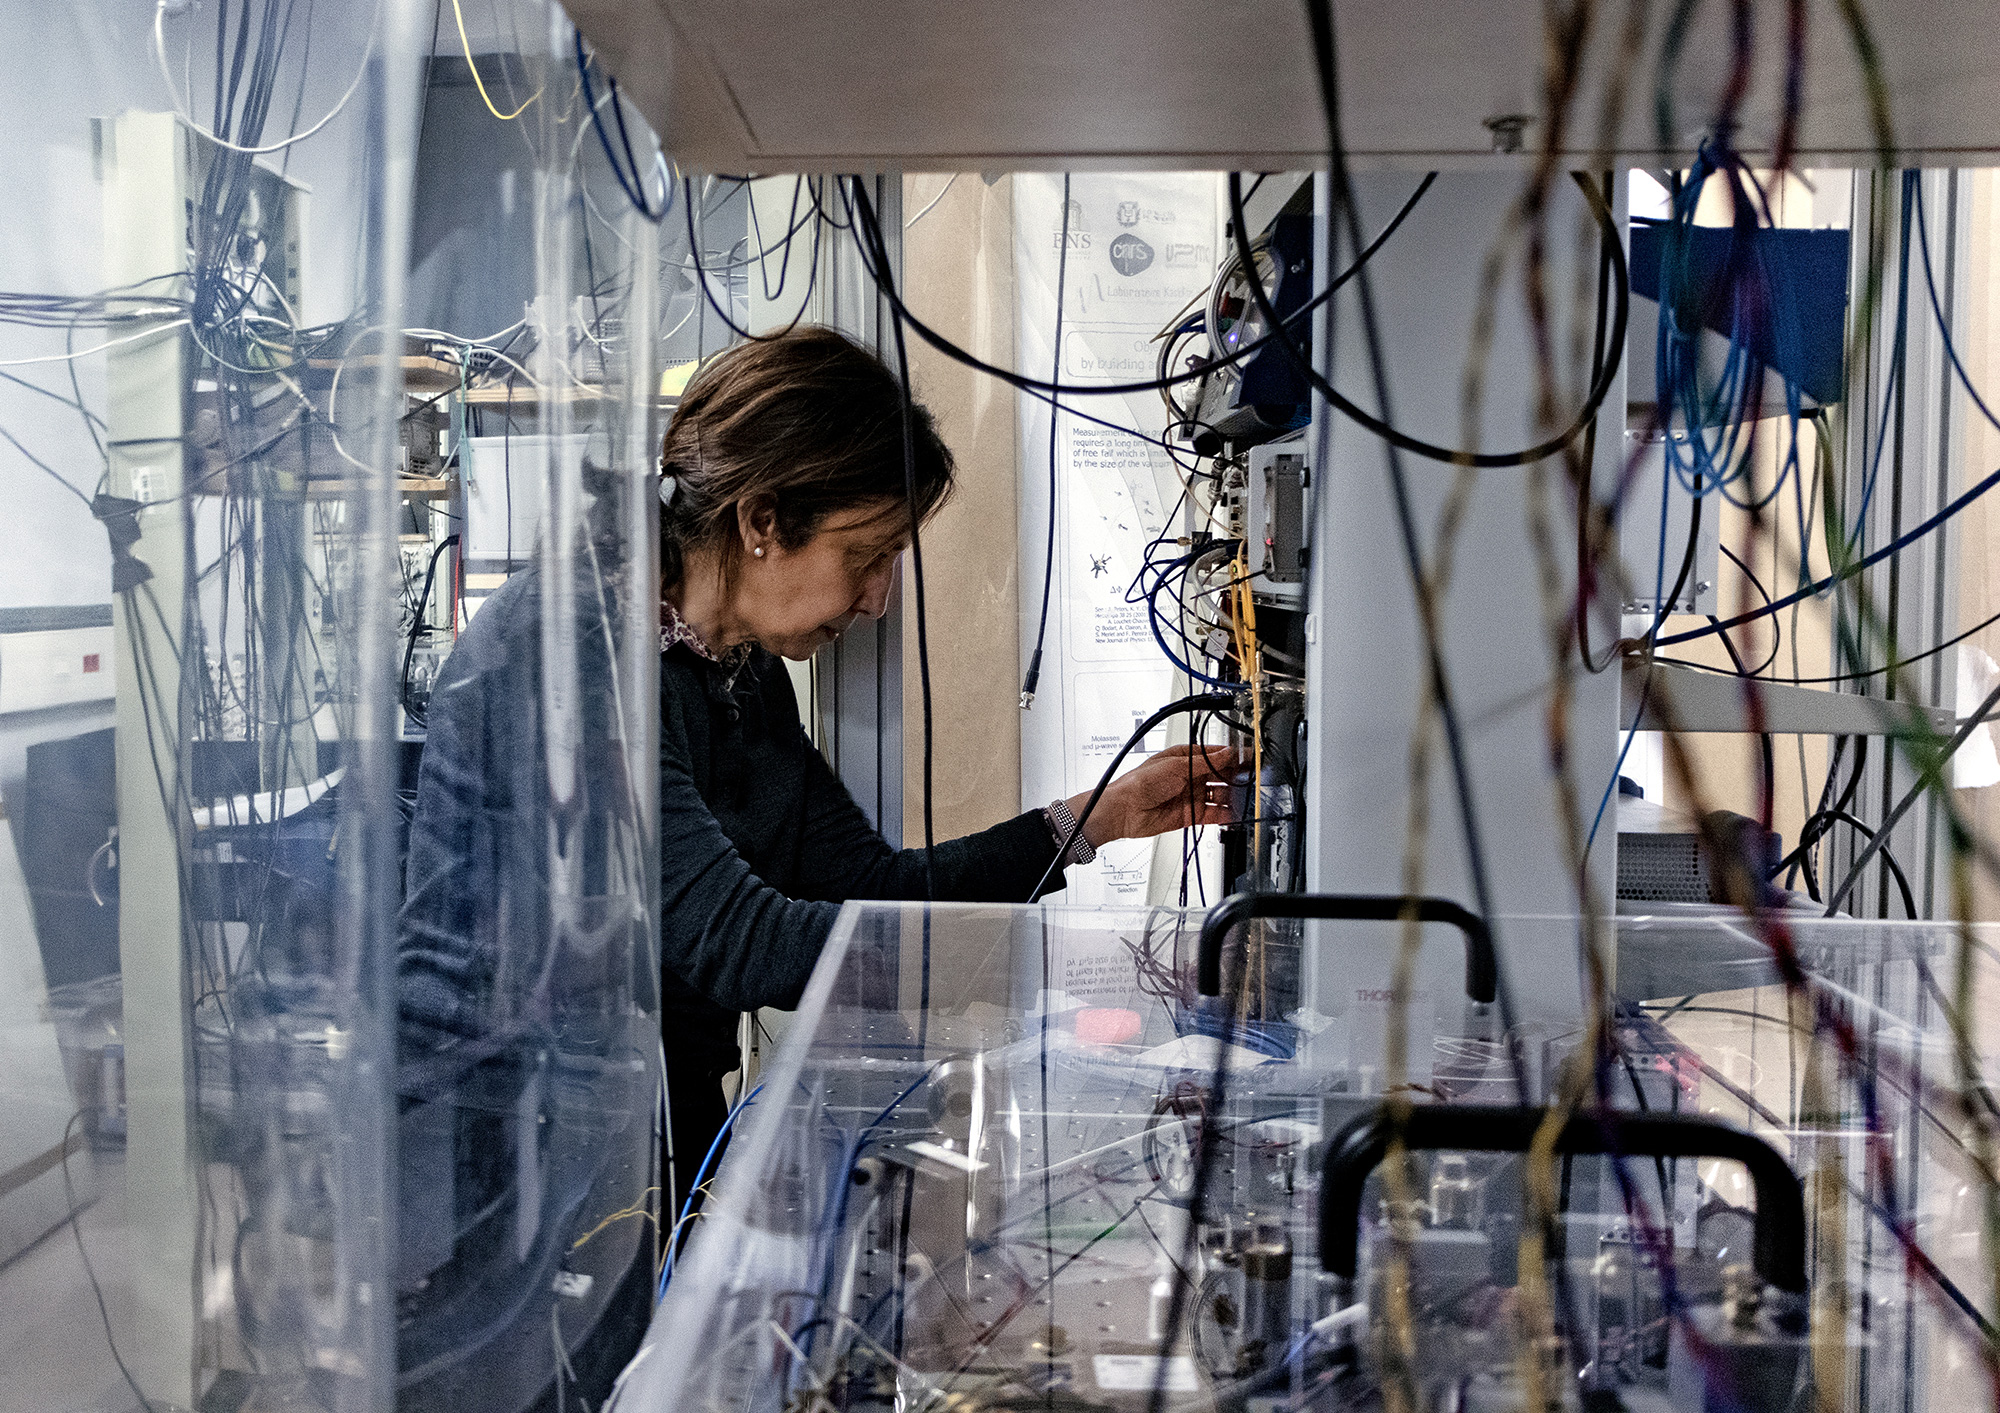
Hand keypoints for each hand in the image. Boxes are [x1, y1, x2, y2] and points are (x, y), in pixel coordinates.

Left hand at [1069, 745, 1242, 848]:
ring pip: (1219, 795)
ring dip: (1232, 796)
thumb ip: (1204, 762)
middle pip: (1220, 775)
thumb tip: (1226, 753)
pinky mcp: (1191, 815)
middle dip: (1235, 776)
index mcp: (1184, 758)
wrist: (1125, 810)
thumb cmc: (1140, 782)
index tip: (1247, 757)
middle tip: (1250, 778)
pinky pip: (1213, 814)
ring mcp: (1191, 795)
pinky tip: (1234, 812)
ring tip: (1244, 796)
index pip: (1214, 755)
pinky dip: (1224, 814)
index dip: (1230, 757)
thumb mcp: (1175, 766)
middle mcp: (1189, 776)